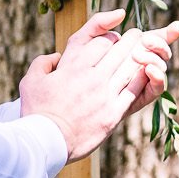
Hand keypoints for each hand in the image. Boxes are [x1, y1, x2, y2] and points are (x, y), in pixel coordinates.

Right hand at [19, 11, 178, 159]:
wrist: (45, 142)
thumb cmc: (37, 112)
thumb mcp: (30, 81)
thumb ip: (43, 63)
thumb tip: (56, 56)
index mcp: (72, 66)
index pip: (101, 41)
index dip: (110, 36)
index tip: (114, 38)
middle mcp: (91, 76)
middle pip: (119, 51)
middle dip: (131, 40)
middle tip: (137, 35)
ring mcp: (104, 94)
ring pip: (130, 67)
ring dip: (140, 56)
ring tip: (145, 50)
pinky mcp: (113, 112)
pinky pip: (134, 90)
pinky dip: (142, 79)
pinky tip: (147, 73)